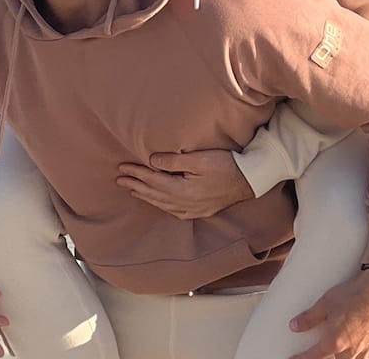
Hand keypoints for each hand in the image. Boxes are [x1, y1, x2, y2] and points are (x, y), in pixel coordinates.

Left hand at [116, 149, 253, 218]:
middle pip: (154, 194)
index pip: (153, 181)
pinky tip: (156, 201)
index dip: (137, 173)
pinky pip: (172, 210)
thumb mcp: (199, 158)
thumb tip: (152, 161)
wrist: (249, 180)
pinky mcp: (199, 210)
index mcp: (183, 191)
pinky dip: (159, 204)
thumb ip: (174, 161)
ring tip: (131, 189)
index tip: (123, 167)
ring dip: (145, 195)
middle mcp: (185, 204)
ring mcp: (192, 210)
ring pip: (161, 203)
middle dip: (135, 185)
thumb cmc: (226, 164)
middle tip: (119, 179)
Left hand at [288, 270, 368, 358]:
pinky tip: (356, 349)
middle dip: (325, 358)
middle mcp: (350, 350)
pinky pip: (367, 356)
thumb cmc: (352, 295)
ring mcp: (365, 349)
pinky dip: (359, 355)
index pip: (314, 357)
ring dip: (342, 358)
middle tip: (319, 350)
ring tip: (338, 350)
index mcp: (335, 342)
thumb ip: (309, 317)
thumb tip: (294, 326)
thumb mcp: (325, 303)